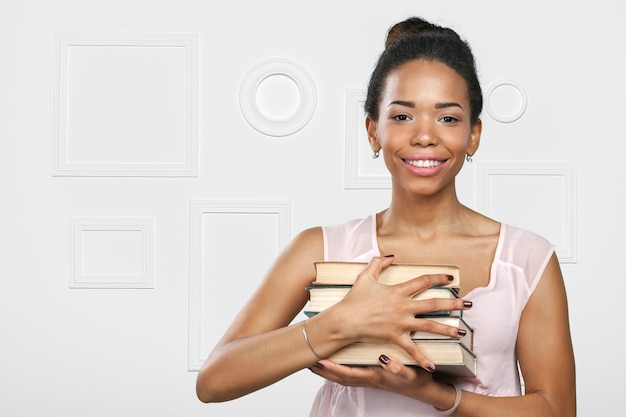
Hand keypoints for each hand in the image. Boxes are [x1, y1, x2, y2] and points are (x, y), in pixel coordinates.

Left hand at [310, 354, 433, 398]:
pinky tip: (333, 365)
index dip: (333, 369)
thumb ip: (399, 368)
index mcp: (375, 377)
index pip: (349, 374)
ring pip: (343, 378)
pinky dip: (338, 372)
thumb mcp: (411, 373)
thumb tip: (385, 361)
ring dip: (328, 373)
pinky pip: (350, 376)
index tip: (320, 361)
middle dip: (324, 372)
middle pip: (341, 378)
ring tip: (313, 363)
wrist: (425, 391)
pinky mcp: (372, 378)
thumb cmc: (417, 380)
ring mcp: (369, 380)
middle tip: (307, 362)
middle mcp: (369, 380)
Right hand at [331, 255, 470, 371]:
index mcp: (397, 291)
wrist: (344, 320)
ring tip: (462, 332)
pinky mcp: (395, 337)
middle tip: (468, 304)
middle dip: (453, 304)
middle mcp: (403, 306)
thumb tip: (391, 255)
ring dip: (447, 329)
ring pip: (429, 326)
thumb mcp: (365, 277)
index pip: (423, 281)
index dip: (438, 278)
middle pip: (434, 304)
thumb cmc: (354, 300)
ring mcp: (400, 323)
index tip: (450, 279)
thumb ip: (378, 263)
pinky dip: (422, 358)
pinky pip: (411, 349)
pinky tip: (432, 366)